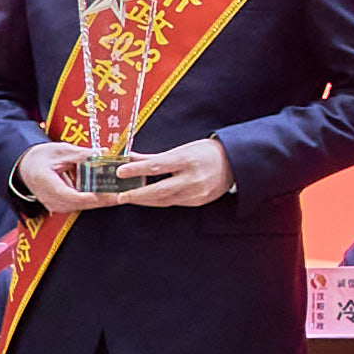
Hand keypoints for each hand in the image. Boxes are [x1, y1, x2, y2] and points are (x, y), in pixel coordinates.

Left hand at [106, 138, 236, 211]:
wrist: (234, 164)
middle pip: (159, 190)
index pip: (157, 165)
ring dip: (144, 200)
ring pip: (164, 200)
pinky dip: (158, 201)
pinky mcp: (198, 202)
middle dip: (137, 195)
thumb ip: (155, 157)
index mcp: (187, 160)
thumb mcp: (182, 150)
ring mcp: (196, 192)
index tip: (121, 171)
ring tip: (129, 198)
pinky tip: (147, 200)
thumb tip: (131, 157)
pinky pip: (173, 203)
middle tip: (120, 196)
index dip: (137, 169)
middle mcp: (192, 178)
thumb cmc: (206, 153)